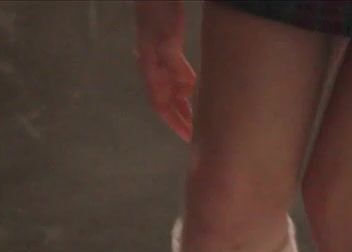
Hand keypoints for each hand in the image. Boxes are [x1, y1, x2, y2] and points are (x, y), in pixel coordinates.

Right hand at [134, 0, 194, 140]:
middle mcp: (154, 67)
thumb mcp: (166, 38)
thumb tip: (184, 90)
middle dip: (181, 118)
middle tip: (198, 135)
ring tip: (200, 116)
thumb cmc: (158, 12)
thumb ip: (173, 63)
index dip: (174, 122)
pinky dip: (187, 85)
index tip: (188, 138)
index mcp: (151, 68)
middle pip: (167, 100)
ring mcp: (160, 58)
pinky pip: (178, 73)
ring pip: (173, 87)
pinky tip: (197, 87)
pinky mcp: (168, 47)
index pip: (161, 104)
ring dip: (185, 103)